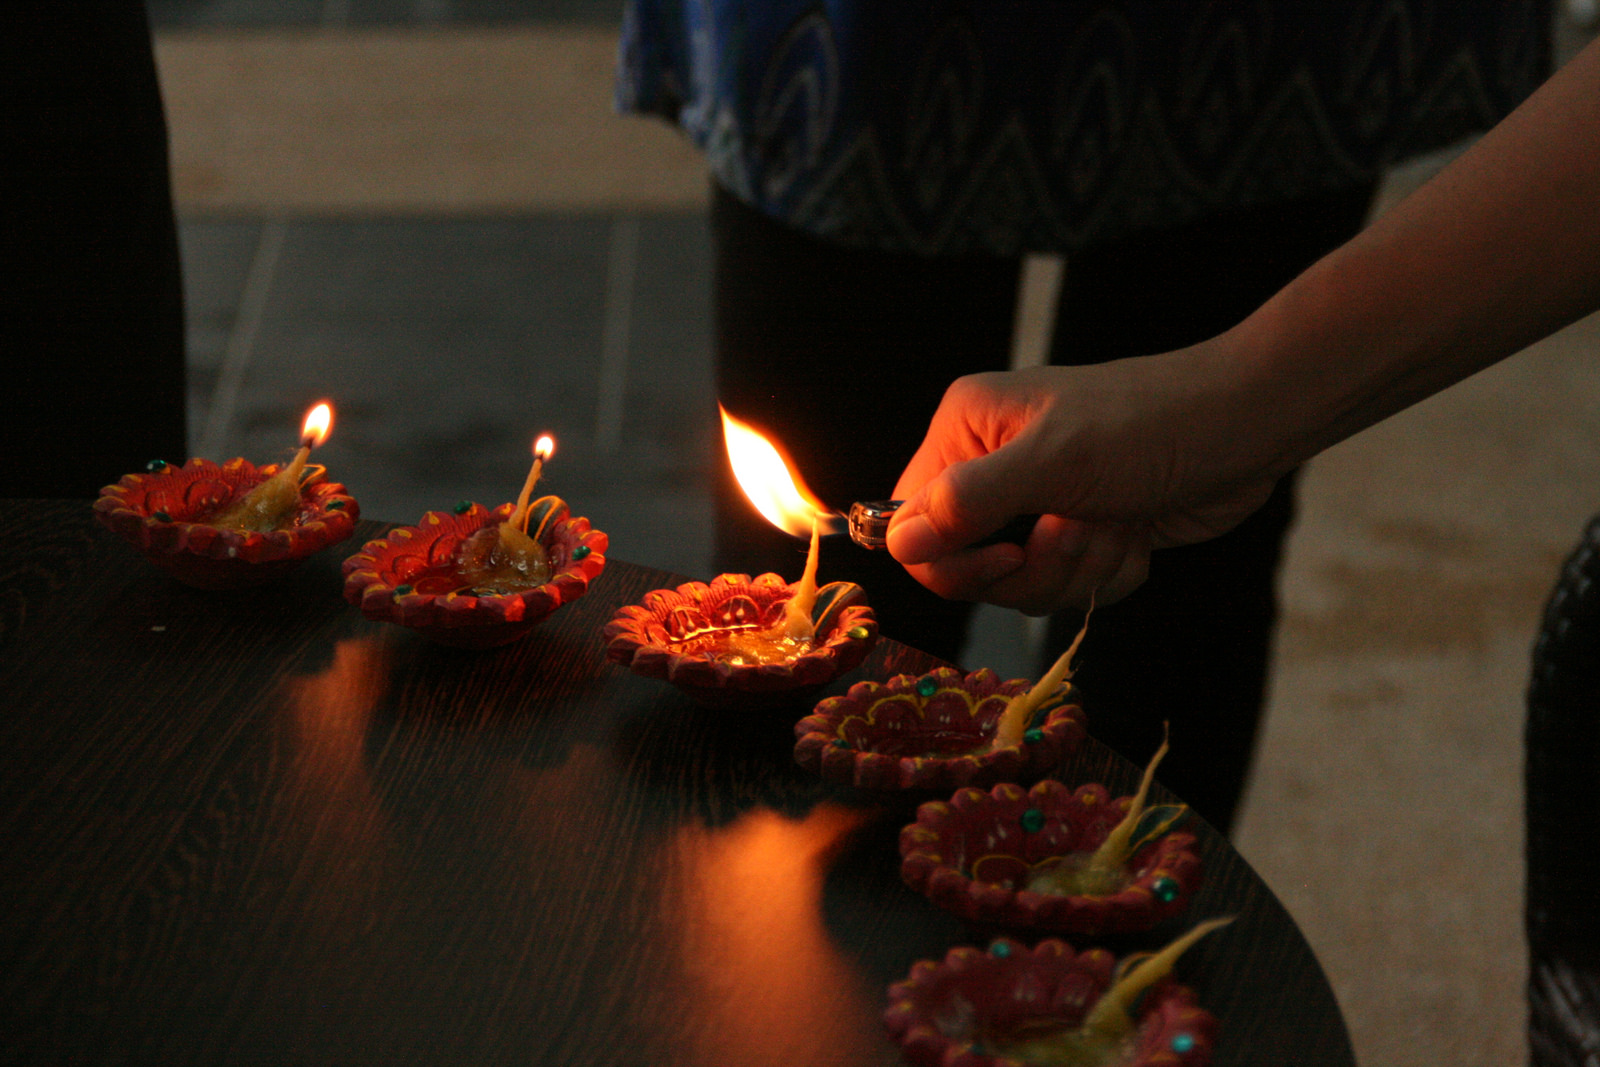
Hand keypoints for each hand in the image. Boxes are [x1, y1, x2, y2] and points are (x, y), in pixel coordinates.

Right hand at [885, 355, 1280, 612]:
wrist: (1245, 426)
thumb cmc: (1147, 426)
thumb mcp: (1051, 463)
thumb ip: (966, 503)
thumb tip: (896, 542)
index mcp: (966, 432)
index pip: (912, 525)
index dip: (953, 561)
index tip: (1008, 556)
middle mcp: (993, 467)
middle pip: (969, 568)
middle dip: (1035, 566)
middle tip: (1079, 529)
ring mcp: (1040, 503)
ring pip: (1026, 586)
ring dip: (1081, 567)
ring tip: (1118, 520)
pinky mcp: (1083, 533)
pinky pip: (1071, 588)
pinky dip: (1109, 572)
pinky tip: (1137, 532)